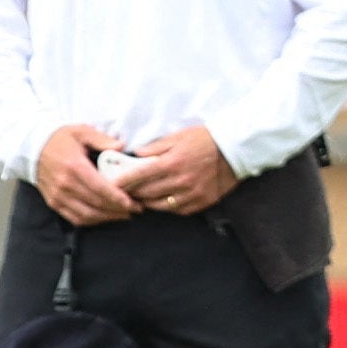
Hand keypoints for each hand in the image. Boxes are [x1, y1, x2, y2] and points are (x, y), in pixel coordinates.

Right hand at [34, 123, 137, 225]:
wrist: (31, 148)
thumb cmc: (59, 139)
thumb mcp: (81, 131)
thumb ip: (102, 139)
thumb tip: (121, 147)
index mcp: (74, 166)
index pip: (100, 188)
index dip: (118, 199)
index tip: (133, 203)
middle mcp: (65, 184)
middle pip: (96, 204)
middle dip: (118, 209)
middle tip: (135, 209)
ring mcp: (58, 196)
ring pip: (87, 215)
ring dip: (107, 217)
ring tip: (123, 214)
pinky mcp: (53, 202)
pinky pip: (75, 218)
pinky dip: (92, 220)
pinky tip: (104, 216)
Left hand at [114, 125, 236, 216]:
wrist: (236, 149)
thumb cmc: (204, 139)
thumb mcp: (176, 137)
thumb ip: (153, 148)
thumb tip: (134, 156)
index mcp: (171, 163)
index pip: (138, 176)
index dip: (122, 182)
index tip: (110, 185)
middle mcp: (181, 181)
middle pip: (146, 193)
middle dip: (131, 193)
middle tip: (121, 192)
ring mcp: (193, 194)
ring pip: (160, 205)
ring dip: (146, 203)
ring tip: (138, 198)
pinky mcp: (203, 202)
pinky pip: (177, 210)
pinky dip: (166, 207)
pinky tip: (160, 201)